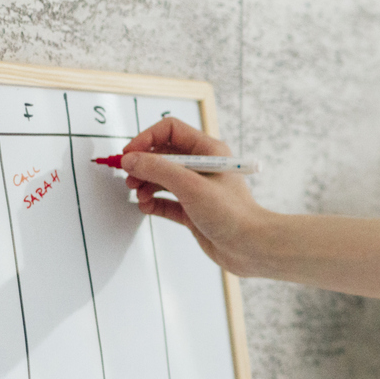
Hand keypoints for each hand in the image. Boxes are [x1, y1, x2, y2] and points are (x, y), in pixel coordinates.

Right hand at [118, 117, 274, 273]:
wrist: (251, 247)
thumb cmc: (232, 213)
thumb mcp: (191, 185)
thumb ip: (158, 169)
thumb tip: (131, 159)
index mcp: (208, 151)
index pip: (170, 130)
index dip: (146, 138)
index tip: (129, 153)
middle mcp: (201, 167)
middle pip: (162, 154)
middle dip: (143, 164)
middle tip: (129, 177)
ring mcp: (196, 189)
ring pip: (161, 178)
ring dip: (145, 184)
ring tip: (138, 193)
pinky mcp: (192, 210)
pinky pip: (165, 200)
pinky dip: (152, 202)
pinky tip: (147, 207)